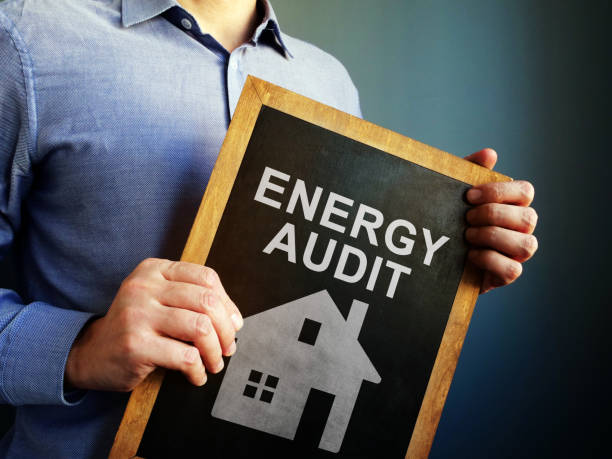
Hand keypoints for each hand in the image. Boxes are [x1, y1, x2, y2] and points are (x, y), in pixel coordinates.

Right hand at [65, 258, 242, 391]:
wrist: (90, 353)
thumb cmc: (135, 326)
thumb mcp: (157, 299)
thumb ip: (191, 299)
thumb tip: (235, 319)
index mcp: (153, 270)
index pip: (206, 277)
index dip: (227, 303)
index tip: (233, 323)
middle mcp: (144, 288)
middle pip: (207, 302)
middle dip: (226, 330)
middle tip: (227, 347)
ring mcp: (138, 315)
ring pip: (200, 328)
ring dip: (215, 352)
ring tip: (214, 363)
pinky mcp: (136, 345)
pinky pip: (185, 357)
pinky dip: (198, 370)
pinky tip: (195, 375)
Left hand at [464, 149, 537, 292]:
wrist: (433, 255)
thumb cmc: (450, 218)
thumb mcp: (454, 193)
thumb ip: (470, 171)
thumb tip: (490, 154)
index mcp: (513, 204)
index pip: (525, 191)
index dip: (499, 192)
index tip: (469, 196)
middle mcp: (521, 228)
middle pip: (528, 217)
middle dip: (493, 216)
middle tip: (466, 218)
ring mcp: (516, 253)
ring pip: (526, 245)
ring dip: (493, 237)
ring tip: (468, 236)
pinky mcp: (506, 274)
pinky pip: (513, 270)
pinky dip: (491, 260)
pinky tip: (471, 255)